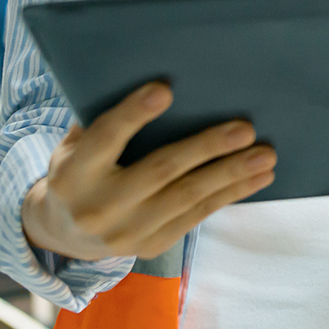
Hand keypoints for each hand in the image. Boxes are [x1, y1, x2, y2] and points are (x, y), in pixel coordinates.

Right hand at [21, 82, 275, 260]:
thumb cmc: (78, 171)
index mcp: (73, 174)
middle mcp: (98, 207)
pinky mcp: (151, 246)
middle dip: (206, 148)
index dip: (133, 115)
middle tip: (246, 129)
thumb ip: (102, 121)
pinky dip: (230, 194)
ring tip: (266, 156)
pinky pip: (197, 216)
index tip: (165, 89)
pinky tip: (258, 177)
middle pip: (160, 171)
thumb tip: (155, 82)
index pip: (104, 139)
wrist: (63, 234)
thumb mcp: (74, 145)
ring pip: (187, 197)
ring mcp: (126, 233)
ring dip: (231, 174)